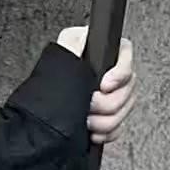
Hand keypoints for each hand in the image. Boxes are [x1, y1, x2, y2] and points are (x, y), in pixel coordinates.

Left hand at [56, 25, 136, 144]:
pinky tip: (92, 132)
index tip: (104, 85)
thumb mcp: (60, 57)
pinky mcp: (108, 119)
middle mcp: (112, 76)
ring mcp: (112, 99)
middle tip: (89, 105)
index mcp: (103, 56)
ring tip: (86, 121)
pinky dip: (106, 133)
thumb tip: (85, 36)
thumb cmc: (50, 83)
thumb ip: (73, 43)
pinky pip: (119, 128)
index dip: (120, 73)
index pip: (126, 57)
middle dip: (108, 103)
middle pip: (128, 88)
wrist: (40, 117)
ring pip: (124, 110)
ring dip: (106, 120)